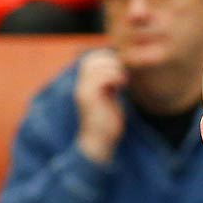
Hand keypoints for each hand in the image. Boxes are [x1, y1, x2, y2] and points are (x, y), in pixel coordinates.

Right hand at [73, 50, 129, 164]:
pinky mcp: (89, 97)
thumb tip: (119, 69)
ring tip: (122, 81)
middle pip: (92, 59)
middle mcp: (80, 85)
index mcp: (84, 85)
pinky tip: (121, 85)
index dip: (107, 60)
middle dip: (111, 62)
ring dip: (114, 69)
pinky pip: (102, 77)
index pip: (91, 59)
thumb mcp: (109, 98)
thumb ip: (109, 83)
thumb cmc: (107, 123)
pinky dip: (114, 77)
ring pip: (97, 65)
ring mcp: (83, 90)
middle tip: (122, 76)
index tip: (120, 72)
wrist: (99, 143)